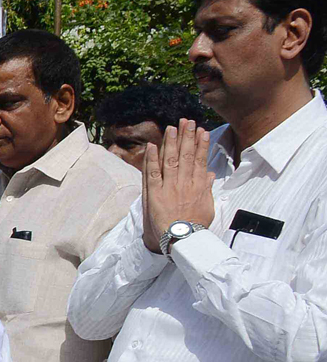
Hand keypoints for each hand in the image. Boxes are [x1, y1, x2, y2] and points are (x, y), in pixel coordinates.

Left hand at [142, 119, 214, 253]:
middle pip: (186, 155)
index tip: (202, 131)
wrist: (182, 239)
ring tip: (173, 127)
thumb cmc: (195, 225)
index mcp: (199, 185)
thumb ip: (207, 188)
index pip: (200, 160)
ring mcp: (170, 187)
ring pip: (171, 160)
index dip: (201, 144)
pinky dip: (152, 158)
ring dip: (171, 142)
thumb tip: (210, 175)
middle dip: (187, 137)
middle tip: (187, 122)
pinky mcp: (155, 193)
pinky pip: (153, 173)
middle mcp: (185, 183)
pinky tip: (152, 145)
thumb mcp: (207, 206)